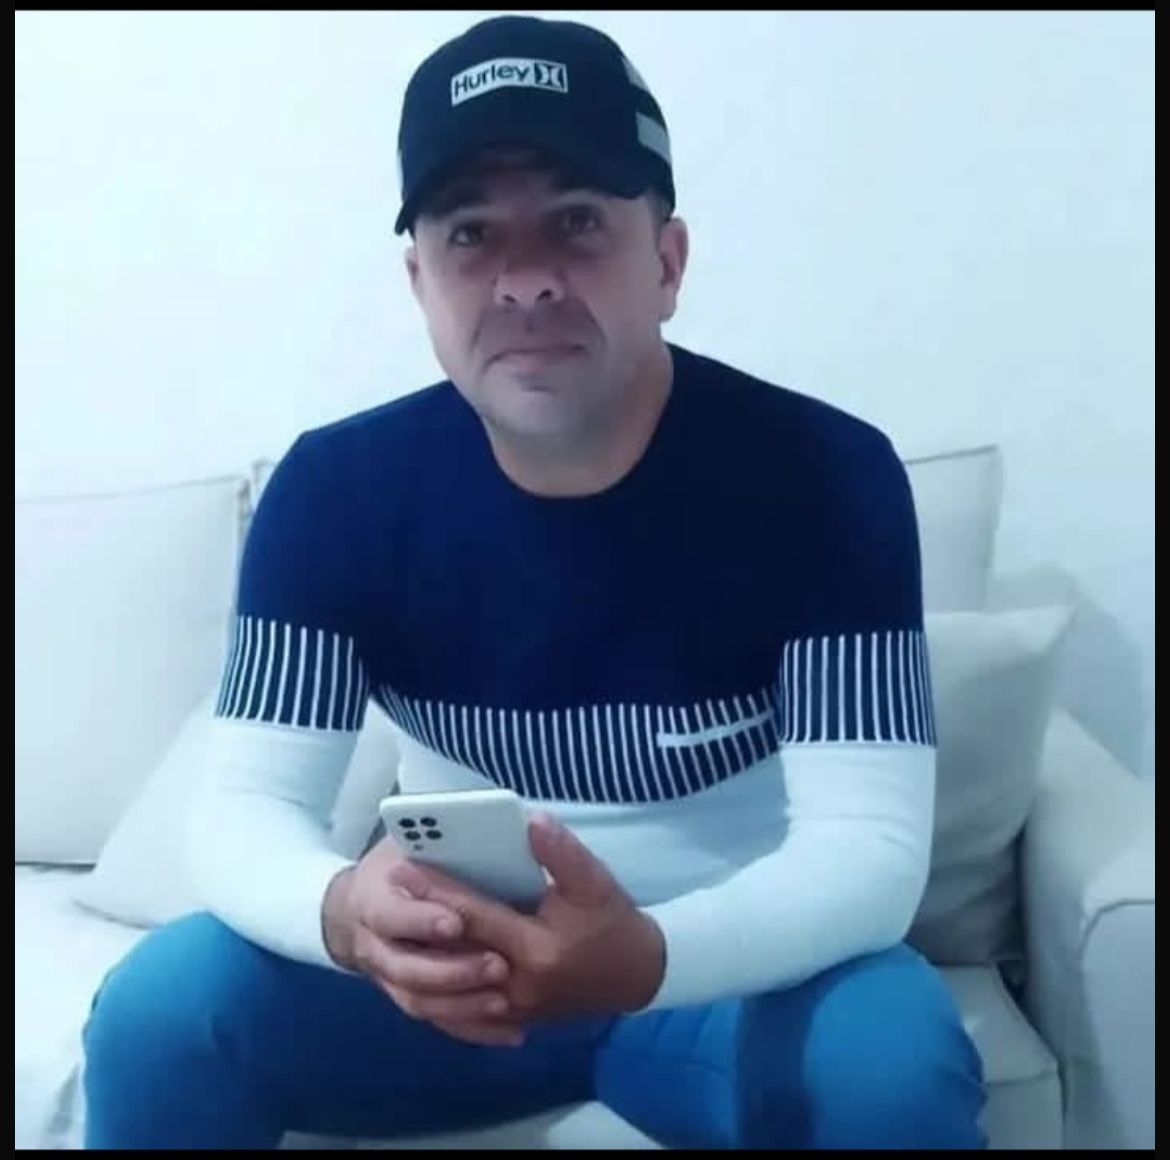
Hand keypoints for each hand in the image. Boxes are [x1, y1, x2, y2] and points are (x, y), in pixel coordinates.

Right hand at [321, 837, 524, 1046]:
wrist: (359, 905)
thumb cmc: (398, 863)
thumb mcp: (409, 841)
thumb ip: (441, 840)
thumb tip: (502, 829)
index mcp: (372, 897)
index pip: (389, 914)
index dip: (420, 921)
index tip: (458, 922)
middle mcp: (374, 944)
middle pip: (405, 968)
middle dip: (451, 970)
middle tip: (498, 966)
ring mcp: (388, 976)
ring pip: (420, 1001)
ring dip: (462, 1005)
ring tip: (505, 1003)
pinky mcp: (410, 997)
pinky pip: (438, 1020)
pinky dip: (472, 1029)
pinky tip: (511, 1032)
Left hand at [393, 812, 665, 1024]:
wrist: (637, 977)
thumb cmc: (613, 925)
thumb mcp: (596, 883)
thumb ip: (562, 853)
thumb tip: (531, 820)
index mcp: (536, 950)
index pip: (476, 917)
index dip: (439, 892)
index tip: (405, 868)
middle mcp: (516, 986)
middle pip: (455, 951)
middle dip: (419, 919)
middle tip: (387, 890)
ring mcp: (511, 1008)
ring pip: (453, 983)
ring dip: (423, 952)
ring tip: (394, 921)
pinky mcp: (510, 1017)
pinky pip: (465, 1003)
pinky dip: (441, 982)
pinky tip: (421, 959)